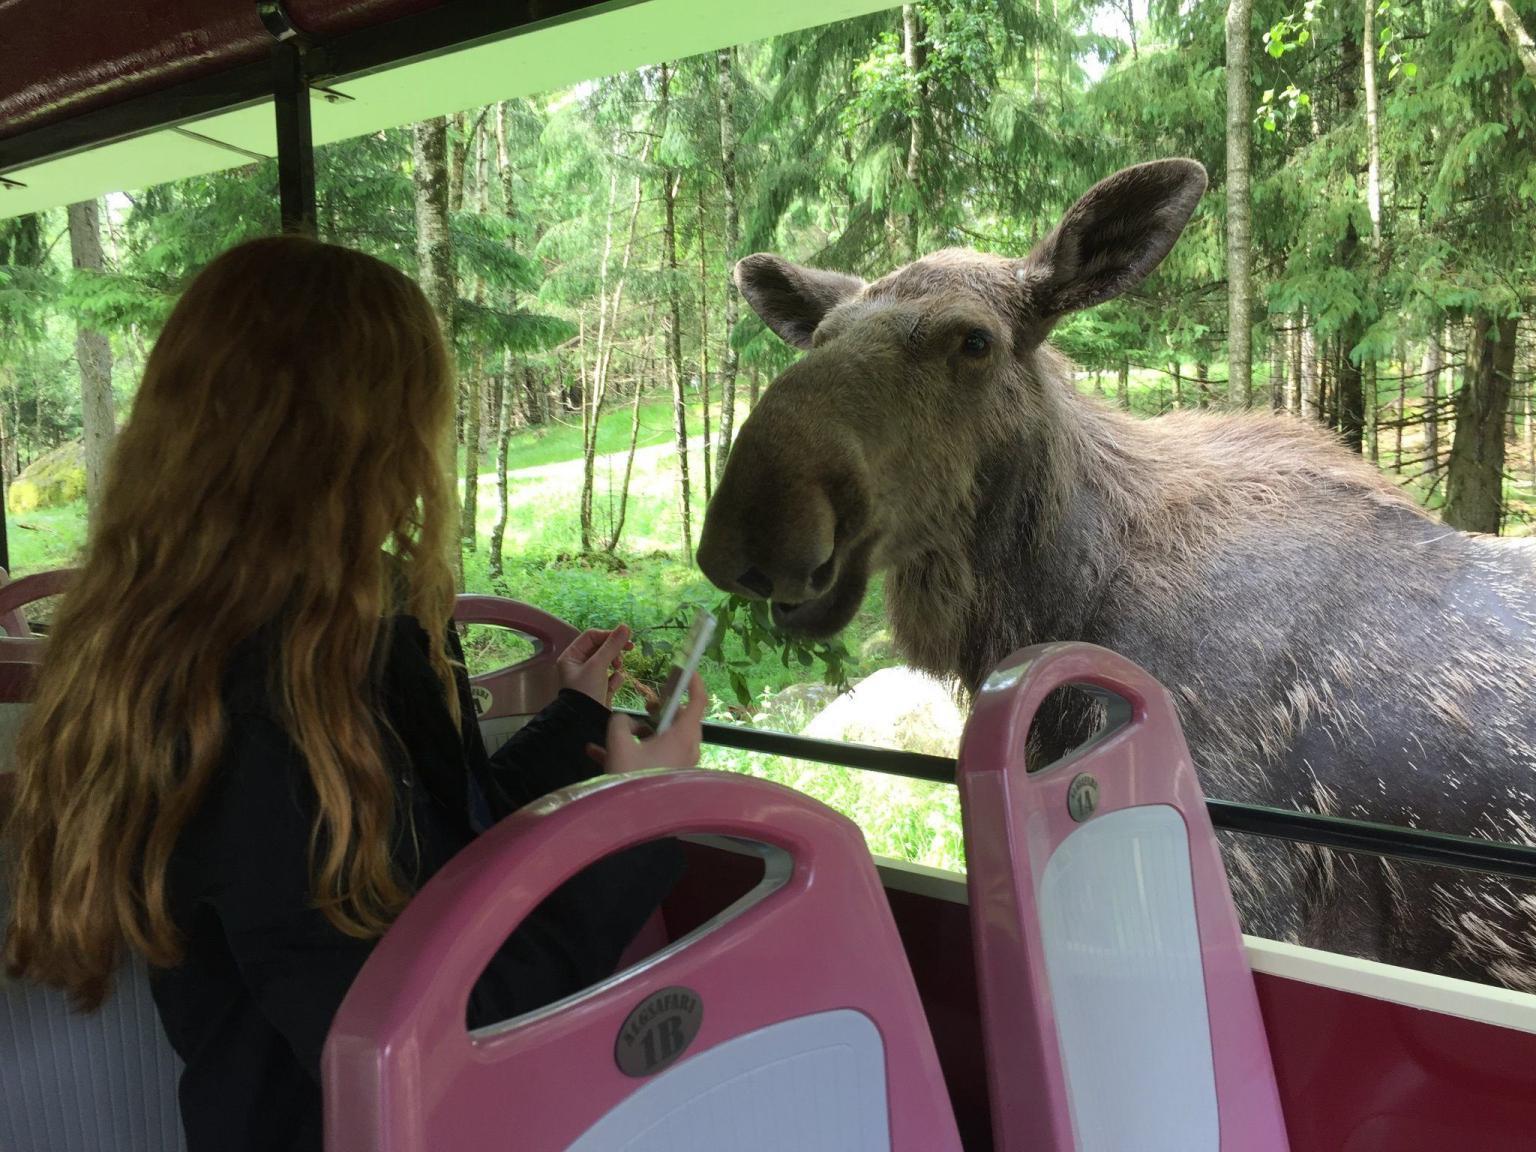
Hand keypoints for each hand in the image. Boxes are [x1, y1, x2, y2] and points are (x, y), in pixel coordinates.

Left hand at [557, 625, 632, 706]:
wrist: (586, 722)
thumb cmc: (586, 691)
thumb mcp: (598, 665)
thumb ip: (612, 646)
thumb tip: (625, 627)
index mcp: (572, 656)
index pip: (591, 636)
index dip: (608, 635)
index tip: (624, 638)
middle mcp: (578, 665)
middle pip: (600, 648)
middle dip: (614, 650)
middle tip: (629, 648)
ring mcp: (589, 677)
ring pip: (607, 661)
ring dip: (615, 663)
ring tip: (618, 668)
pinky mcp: (599, 688)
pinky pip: (611, 677)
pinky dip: (615, 678)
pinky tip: (614, 684)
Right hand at [586, 673, 706, 773]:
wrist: (632, 821)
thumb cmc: (630, 779)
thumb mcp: (618, 743)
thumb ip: (620, 722)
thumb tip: (624, 721)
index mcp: (682, 736)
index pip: (698, 702)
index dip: (694, 682)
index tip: (686, 670)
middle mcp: (687, 749)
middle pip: (679, 720)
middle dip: (660, 709)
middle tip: (647, 703)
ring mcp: (679, 765)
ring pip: (662, 739)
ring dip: (640, 732)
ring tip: (617, 731)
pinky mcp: (667, 777)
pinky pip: (652, 758)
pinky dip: (633, 752)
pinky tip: (597, 753)